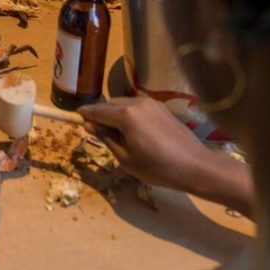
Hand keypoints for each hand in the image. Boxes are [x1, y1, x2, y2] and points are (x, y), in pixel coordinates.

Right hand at [77, 96, 208, 191]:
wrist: (194, 166)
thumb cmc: (157, 167)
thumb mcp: (125, 158)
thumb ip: (106, 138)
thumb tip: (90, 124)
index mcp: (125, 115)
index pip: (97, 111)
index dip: (85, 114)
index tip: (75, 116)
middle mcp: (137, 103)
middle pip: (110, 104)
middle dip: (101, 114)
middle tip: (96, 131)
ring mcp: (151, 103)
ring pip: (124, 103)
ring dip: (115, 114)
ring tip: (116, 134)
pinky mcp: (162, 108)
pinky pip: (138, 107)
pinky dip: (129, 114)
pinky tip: (133, 131)